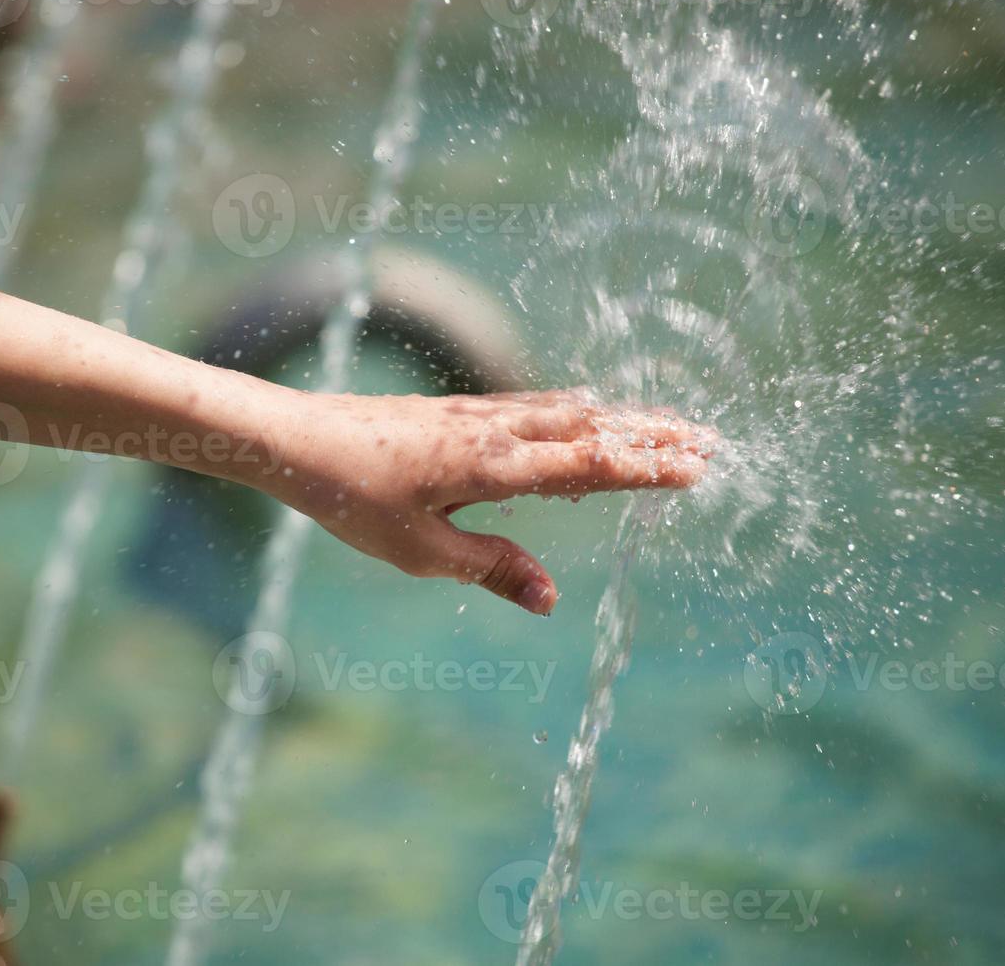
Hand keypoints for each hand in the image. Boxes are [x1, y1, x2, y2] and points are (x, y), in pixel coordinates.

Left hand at [262, 390, 715, 614]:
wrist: (296, 438)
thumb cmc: (352, 499)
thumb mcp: (421, 551)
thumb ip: (491, 570)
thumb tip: (551, 598)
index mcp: (493, 466)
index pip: (588, 465)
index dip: (646, 469)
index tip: (698, 469)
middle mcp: (494, 430)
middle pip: (590, 427)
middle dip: (651, 434)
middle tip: (708, 440)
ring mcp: (476, 414)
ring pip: (565, 411)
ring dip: (619, 418)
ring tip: (663, 424)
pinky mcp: (457, 410)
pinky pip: (533, 406)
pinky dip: (575, 409)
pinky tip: (582, 409)